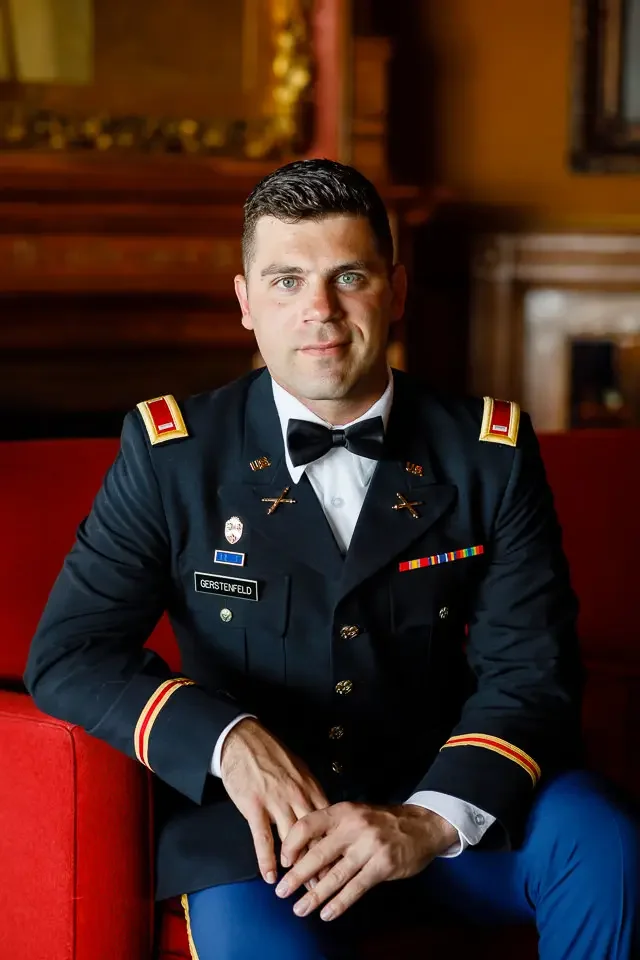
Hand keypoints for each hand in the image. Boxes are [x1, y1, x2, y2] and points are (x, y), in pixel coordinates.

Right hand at [220, 718, 328, 884]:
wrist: (242, 741)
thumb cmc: (270, 755)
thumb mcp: (298, 769)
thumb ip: (309, 791)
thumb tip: (322, 811)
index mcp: (309, 787)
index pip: (328, 822)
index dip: (334, 845)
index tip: (339, 865)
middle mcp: (296, 796)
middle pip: (314, 836)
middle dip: (320, 863)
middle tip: (325, 886)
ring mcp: (275, 802)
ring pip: (291, 841)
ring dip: (296, 867)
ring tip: (301, 889)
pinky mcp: (254, 807)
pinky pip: (263, 838)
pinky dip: (267, 860)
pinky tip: (270, 877)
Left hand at [276, 802, 458, 920]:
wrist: (421, 824)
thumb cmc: (382, 822)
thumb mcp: (355, 815)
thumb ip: (332, 830)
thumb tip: (304, 854)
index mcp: (343, 811)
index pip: (308, 825)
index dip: (292, 844)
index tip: (282, 861)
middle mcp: (354, 827)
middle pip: (318, 853)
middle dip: (296, 876)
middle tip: (281, 891)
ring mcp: (369, 846)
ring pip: (335, 875)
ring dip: (314, 896)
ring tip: (300, 909)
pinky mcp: (383, 865)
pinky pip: (356, 888)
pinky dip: (339, 903)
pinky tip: (327, 913)